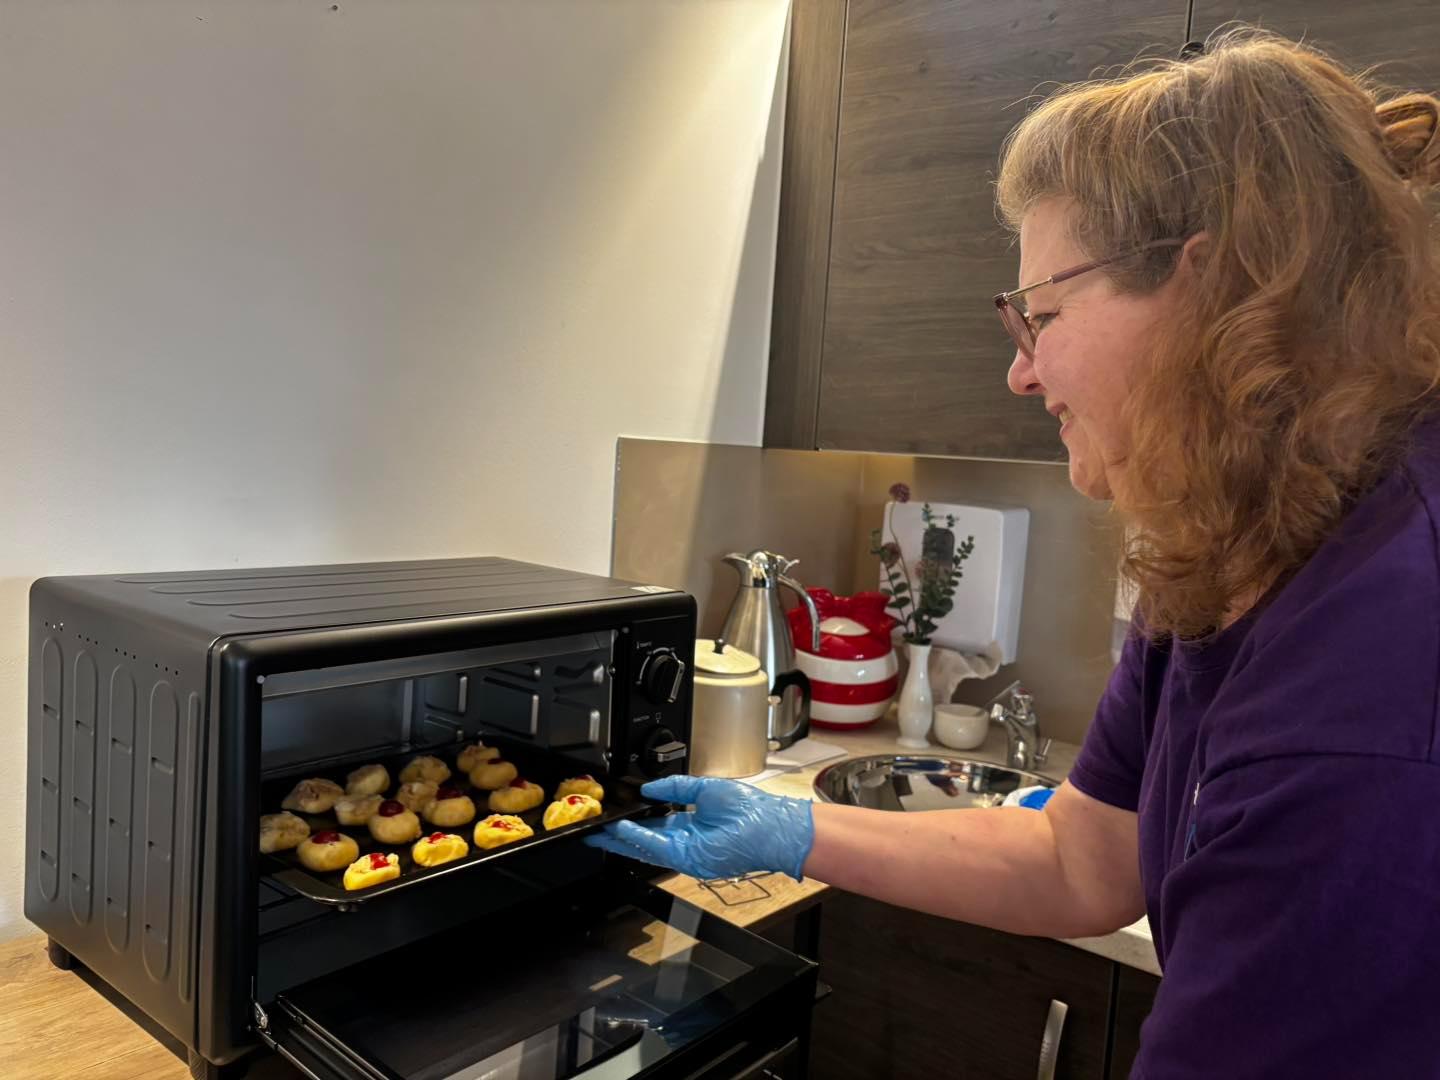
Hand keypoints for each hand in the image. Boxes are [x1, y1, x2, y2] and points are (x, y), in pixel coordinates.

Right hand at [584, 775, 814, 880]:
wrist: (767, 826)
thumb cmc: (747, 809)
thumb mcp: (703, 788)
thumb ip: (675, 786)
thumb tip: (649, 788)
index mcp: (691, 823)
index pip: (654, 824)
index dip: (633, 821)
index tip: (615, 815)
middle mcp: (686, 840)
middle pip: (644, 840)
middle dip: (619, 836)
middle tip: (596, 830)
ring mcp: (685, 852)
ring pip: (645, 848)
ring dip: (622, 840)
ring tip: (600, 831)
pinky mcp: (687, 859)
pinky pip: (656, 849)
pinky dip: (637, 840)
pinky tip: (622, 830)